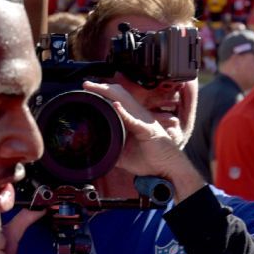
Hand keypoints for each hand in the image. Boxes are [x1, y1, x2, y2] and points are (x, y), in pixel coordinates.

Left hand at [81, 80, 205, 198]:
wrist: (167, 168)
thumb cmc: (150, 160)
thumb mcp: (124, 155)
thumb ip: (112, 149)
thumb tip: (96, 152)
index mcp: (133, 119)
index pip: (117, 100)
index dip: (103, 92)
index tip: (88, 89)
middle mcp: (138, 116)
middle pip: (119, 95)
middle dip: (102, 88)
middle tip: (86, 85)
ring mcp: (143, 121)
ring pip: (125, 101)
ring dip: (110, 93)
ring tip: (96, 88)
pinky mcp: (147, 130)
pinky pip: (134, 120)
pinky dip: (124, 112)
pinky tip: (116, 106)